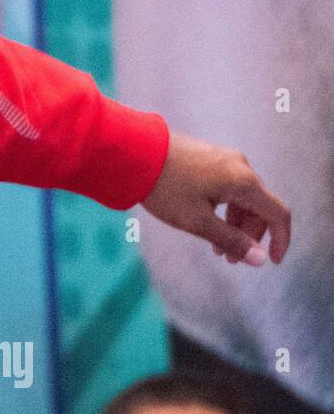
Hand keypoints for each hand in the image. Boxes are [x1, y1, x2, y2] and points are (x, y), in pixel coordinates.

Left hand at [139, 132, 290, 266]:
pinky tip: (205, 221)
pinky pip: (227, 186)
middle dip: (249, 235)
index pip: (278, 213)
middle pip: (259, 207)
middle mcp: (240, 165)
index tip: (273, 262)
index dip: (281, 240)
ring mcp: (223, 157)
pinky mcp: (208, 156)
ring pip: (242, 197)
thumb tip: (259, 260)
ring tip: (215, 247)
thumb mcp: (197, 221)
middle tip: (228, 259)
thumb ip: (230, 241)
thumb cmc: (164, 187)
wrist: (132, 151)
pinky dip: (223, 208)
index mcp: (244, 181)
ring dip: (234, 224)